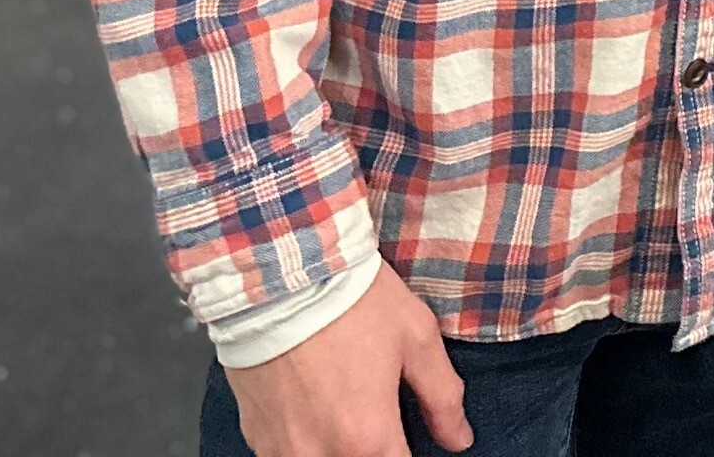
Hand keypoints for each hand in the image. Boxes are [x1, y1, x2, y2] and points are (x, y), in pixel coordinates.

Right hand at [226, 266, 470, 456]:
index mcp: (368, 438)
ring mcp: (283, 450)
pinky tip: (315, 414)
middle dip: (374, 453)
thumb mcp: (416, 337)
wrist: (278, 274)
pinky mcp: (255, 436)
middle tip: (382, 425)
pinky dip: (305, 447)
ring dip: (339, 451)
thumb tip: (459, 438)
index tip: (410, 441)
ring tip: (347, 413)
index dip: (410, 456)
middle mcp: (322, 455)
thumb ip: (442, 397)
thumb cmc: (351, 300)